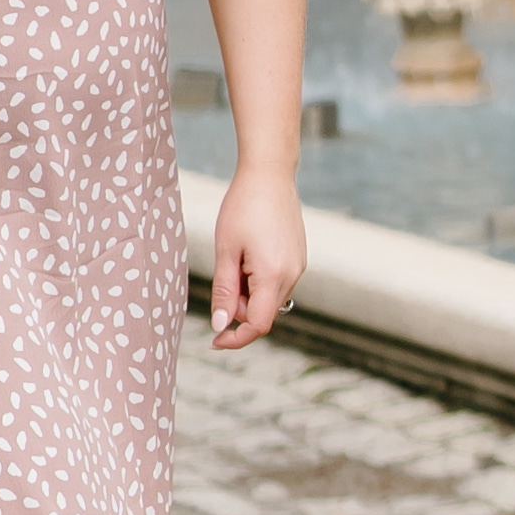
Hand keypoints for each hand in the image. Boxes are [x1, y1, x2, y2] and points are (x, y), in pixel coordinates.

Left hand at [210, 164, 303, 351]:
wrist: (270, 173)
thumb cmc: (243, 208)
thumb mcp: (226, 251)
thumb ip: (224, 292)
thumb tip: (220, 325)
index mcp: (273, 275)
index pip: (258, 325)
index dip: (236, 338)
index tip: (216, 340)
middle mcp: (292, 274)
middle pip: (263, 312)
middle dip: (240, 306)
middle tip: (224, 273)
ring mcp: (299, 265)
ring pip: (270, 297)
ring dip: (249, 291)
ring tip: (236, 256)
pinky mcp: (299, 256)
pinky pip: (278, 281)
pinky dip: (260, 279)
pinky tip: (250, 251)